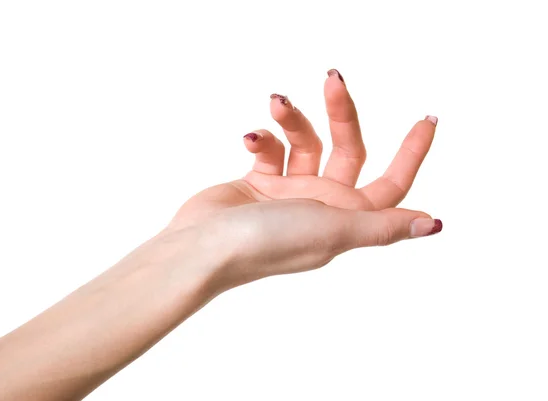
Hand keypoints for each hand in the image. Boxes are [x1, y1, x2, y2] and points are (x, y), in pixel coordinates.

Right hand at [165, 69, 440, 286]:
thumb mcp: (335, 230)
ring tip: (277, 104)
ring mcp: (289, 193)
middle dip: (342, 114)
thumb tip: (434, 224)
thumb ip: (383, 224)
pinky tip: (251, 138)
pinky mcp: (258, 182)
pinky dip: (263, 137)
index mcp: (346, 218)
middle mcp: (321, 204)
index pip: (391, 183)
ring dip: (293, 120)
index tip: (426, 119)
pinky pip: (270, 148)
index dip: (411, 154)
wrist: (204, 247)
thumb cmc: (270, 243)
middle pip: (347, 149)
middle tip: (333, 81)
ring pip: (304, 142)